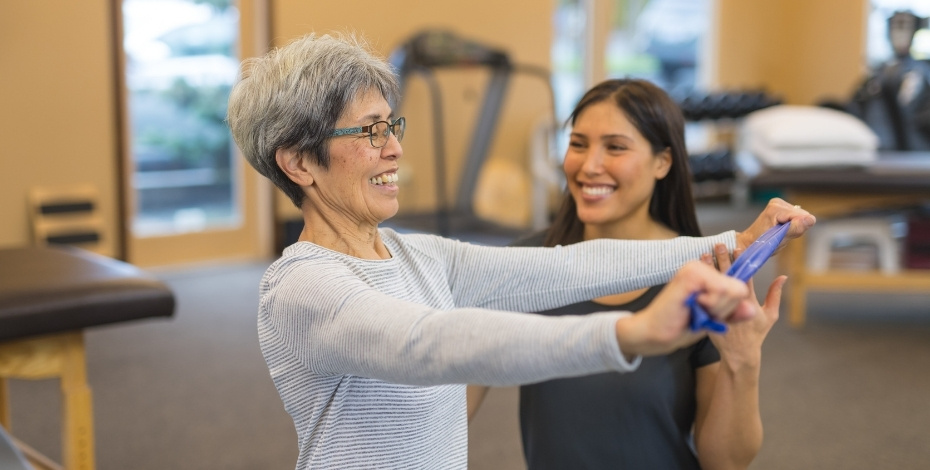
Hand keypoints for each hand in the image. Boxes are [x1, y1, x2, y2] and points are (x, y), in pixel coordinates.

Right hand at [615, 261, 755, 357]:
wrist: (654, 332)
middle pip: (739, 289)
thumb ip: (733, 312)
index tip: (707, 311)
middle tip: (699, 311)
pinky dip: (710, 304)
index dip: (730, 307)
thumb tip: (751, 309)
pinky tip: (694, 305)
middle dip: (724, 308)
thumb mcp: (713, 320)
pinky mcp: (691, 273)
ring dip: (716, 308)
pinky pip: (721, 289)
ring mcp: (696, 268)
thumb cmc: (680, 326)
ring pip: (732, 289)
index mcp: (708, 277)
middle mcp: (702, 268)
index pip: (740, 287)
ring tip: (695, 309)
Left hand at [702, 244, 783, 369]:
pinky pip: (702, 297)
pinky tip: (695, 273)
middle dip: (722, 260)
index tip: (738, 248)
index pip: (745, 278)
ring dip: (708, 269)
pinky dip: (699, 284)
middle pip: (726, 278)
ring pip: (712, 286)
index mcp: (749, 304)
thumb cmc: (756, 334)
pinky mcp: (708, 316)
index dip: (741, 263)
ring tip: (702, 254)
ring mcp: (719, 311)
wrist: (739, 355)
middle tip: (718, 245)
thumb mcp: (770, 316)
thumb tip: (783, 276)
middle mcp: (733, 306)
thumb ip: (775, 295)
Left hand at [736, 198, 815, 252]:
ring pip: (801, 215)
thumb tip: (810, 219)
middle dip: (796, 227)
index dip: (797, 229)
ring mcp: (779, 203)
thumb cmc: (761, 243)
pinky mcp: (782, 206)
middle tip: (782, 234)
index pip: (801, 217)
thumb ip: (795, 229)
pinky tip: (782, 228)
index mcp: (775, 209)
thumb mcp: (779, 240)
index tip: (785, 235)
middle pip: (802, 215)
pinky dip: (792, 224)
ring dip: (793, 226)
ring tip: (780, 232)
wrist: (750, 241)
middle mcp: (778, 203)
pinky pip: (797, 215)